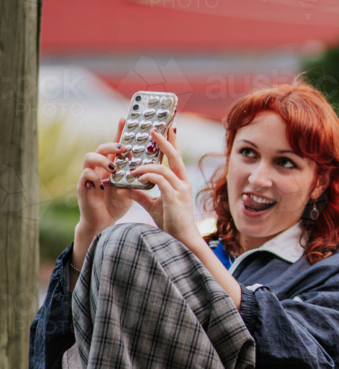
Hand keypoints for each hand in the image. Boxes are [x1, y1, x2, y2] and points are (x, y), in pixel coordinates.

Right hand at [75, 119, 135, 237]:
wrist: (104, 222)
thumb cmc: (117, 202)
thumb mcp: (132, 186)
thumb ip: (139, 174)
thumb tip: (157, 163)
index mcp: (112, 165)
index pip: (116, 145)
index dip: (119, 132)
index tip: (125, 119)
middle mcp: (100, 167)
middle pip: (102, 147)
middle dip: (112, 144)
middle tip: (124, 147)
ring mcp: (90, 176)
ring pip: (90, 157)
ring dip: (103, 159)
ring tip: (114, 167)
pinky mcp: (83, 187)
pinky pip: (85, 175)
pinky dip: (94, 176)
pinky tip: (103, 183)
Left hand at [127, 126, 200, 247]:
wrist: (180, 239)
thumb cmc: (171, 223)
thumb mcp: (153, 206)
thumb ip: (140, 194)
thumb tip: (124, 187)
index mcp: (180, 182)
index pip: (176, 158)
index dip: (172, 142)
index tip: (167, 128)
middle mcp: (183, 182)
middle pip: (174, 156)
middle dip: (164, 141)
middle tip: (153, 130)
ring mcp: (180, 189)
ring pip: (162, 168)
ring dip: (145, 166)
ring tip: (132, 168)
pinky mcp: (174, 197)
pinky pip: (159, 180)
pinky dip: (147, 176)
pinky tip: (136, 177)